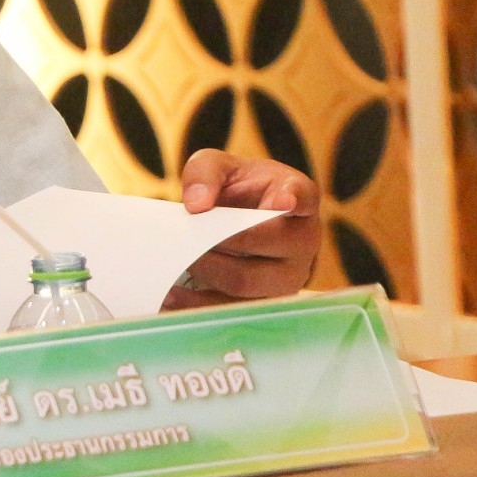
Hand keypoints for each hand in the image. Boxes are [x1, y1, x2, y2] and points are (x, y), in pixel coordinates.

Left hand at [163, 149, 321, 309]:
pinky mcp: (268, 301)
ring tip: (180, 261)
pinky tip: (172, 295)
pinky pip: (234, 309)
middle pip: (263, 245)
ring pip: (246, 283)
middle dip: (220, 241)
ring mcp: (290, 274)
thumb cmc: (236, 189)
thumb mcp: (217, 167)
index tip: (283, 200)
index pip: (302, 196)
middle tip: (190, 236)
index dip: (293, 199)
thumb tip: (197, 205)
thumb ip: (205, 173)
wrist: (240, 219)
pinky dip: (199, 304)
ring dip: (207, 272)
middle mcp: (303, 238)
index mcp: (297, 195)